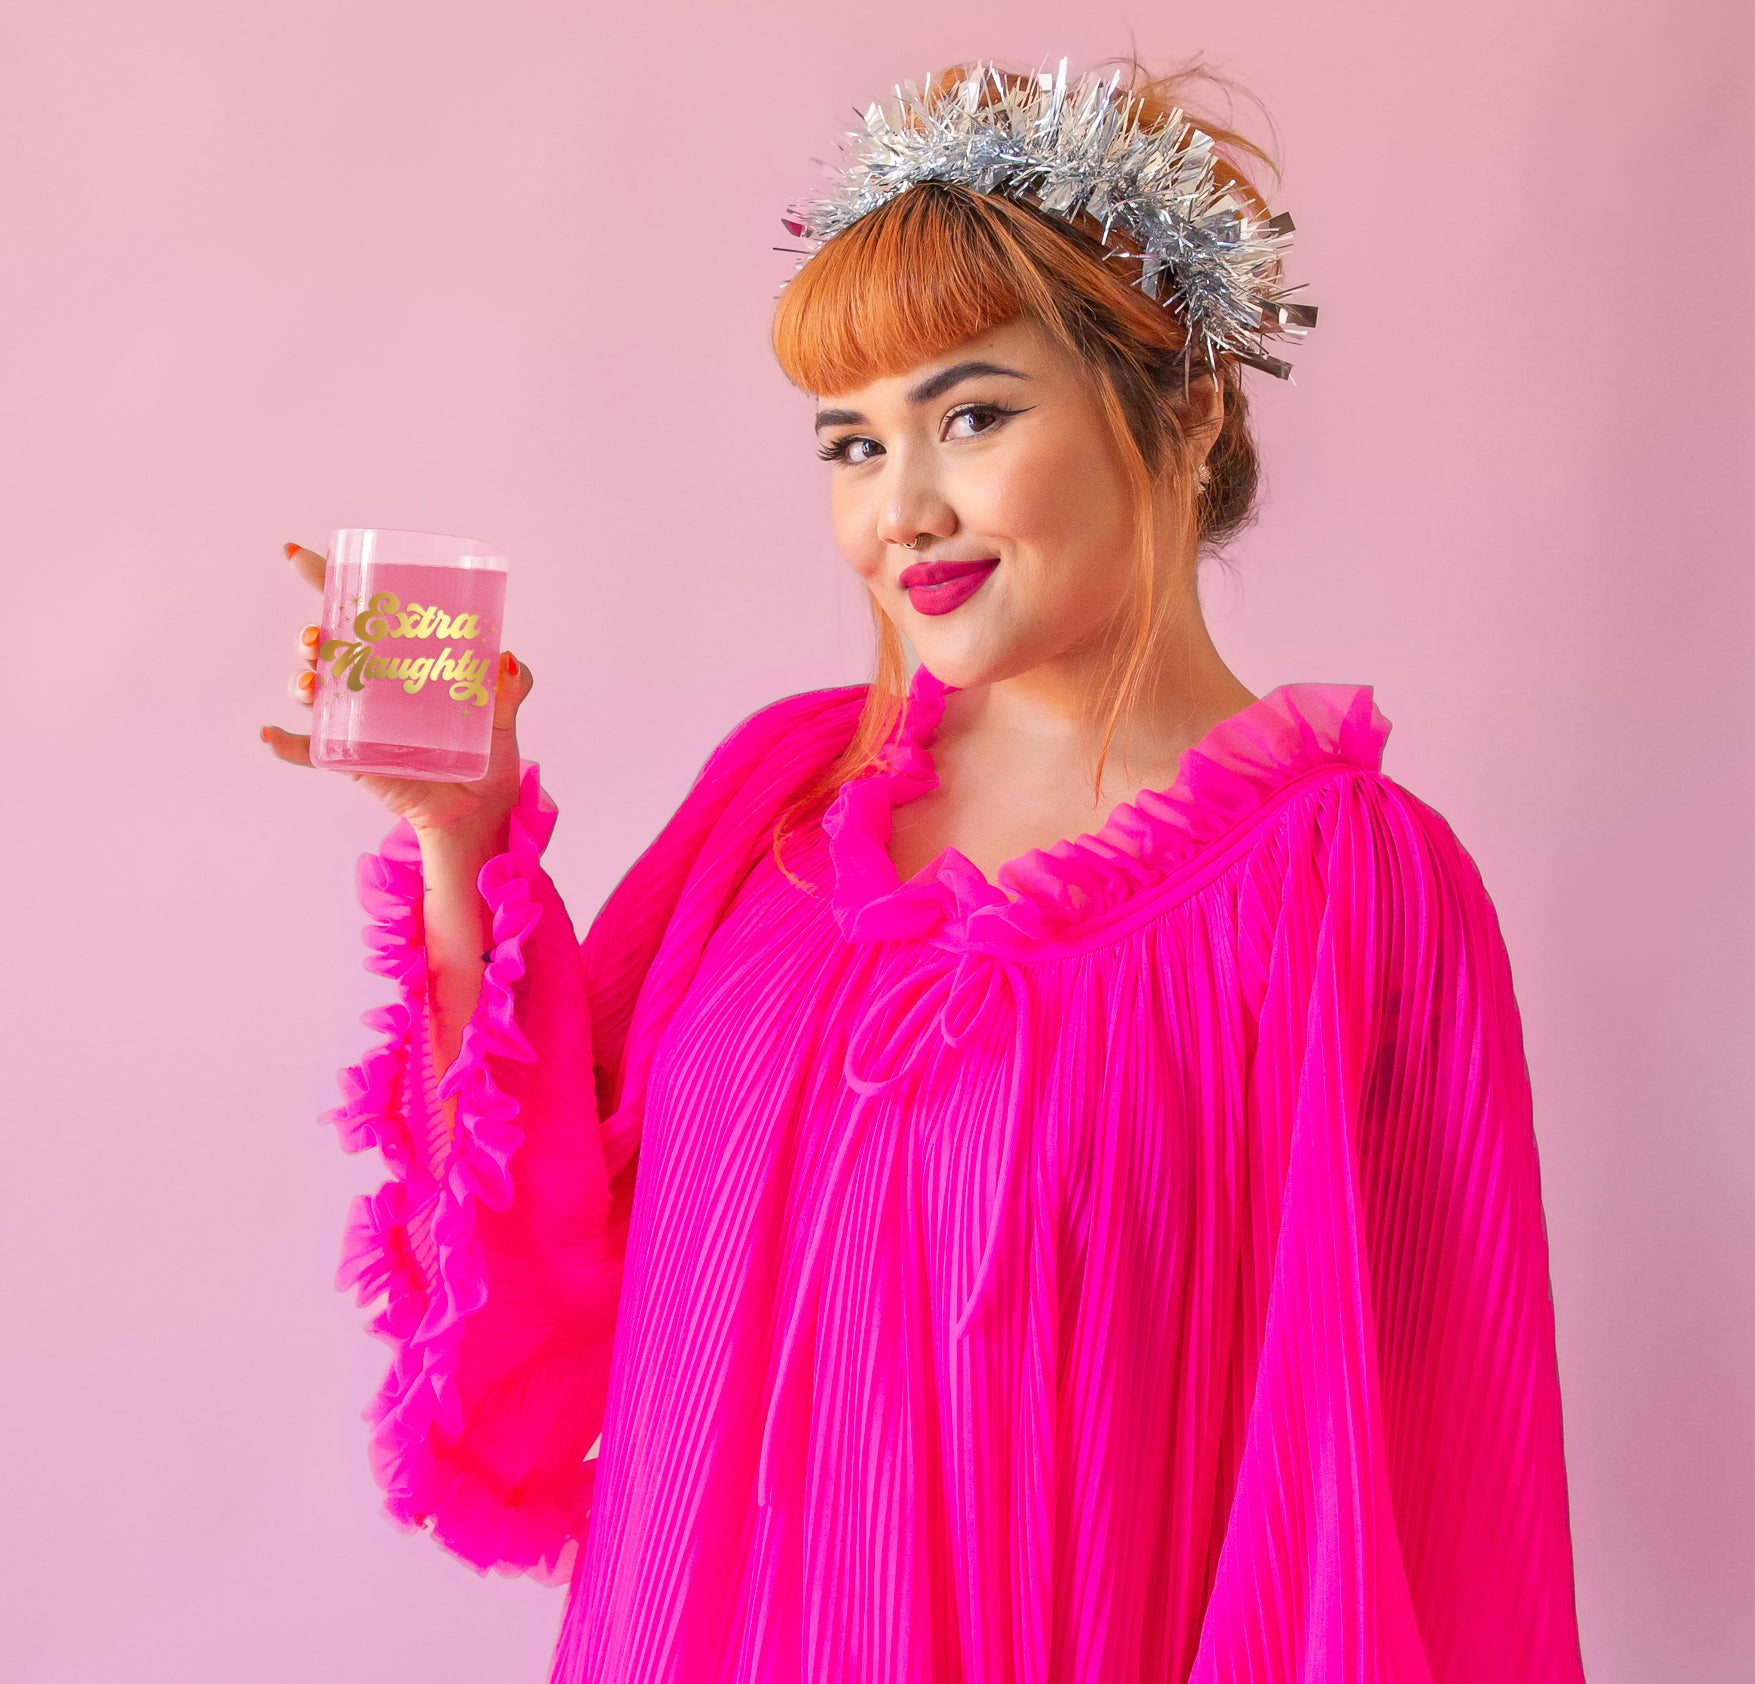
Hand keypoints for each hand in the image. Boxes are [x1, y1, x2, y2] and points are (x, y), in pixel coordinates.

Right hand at [260, 542, 534, 846]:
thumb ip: (510, 684)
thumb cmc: (488, 750)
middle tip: (318, 638)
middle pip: (325, 649)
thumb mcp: (503, 710)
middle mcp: (370, 685)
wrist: (480, 808)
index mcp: (399, 659)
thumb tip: (504, 660)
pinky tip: (270, 734)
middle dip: (311, 637)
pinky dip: (287, 744)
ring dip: (300, 683)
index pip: (356, 612)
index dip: (324, 580)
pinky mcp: (352, 761)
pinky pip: (309, 752)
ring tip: (310, 683)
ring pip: (313, 694)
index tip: (299, 557)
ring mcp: (356, 722)